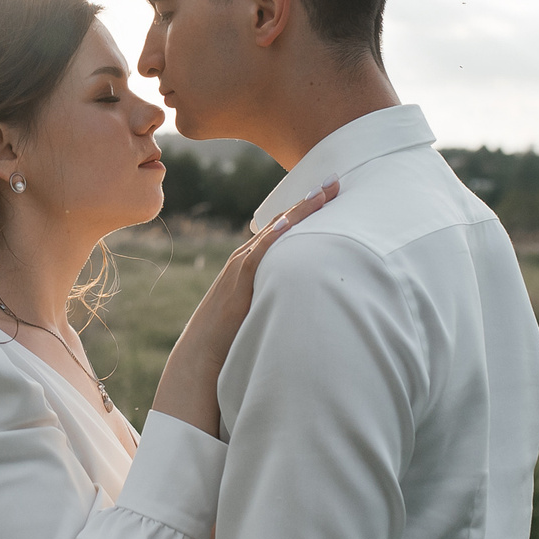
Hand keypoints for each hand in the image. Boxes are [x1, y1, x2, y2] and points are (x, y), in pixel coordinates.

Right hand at [151, 179, 338, 436]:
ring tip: (324, 192)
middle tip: (336, 181)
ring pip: (275, 230)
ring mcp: (240, 267)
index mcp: (252, 265)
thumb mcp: (260, 311)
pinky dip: (276, 236)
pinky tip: (292, 222)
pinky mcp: (238, 281)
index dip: (306, 211)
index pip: (284, 230)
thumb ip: (279, 299)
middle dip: (310, 201)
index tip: (330, 194)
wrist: (202, 356)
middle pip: (283, 222)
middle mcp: (246, 259)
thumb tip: (310, 302)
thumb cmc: (232, 340)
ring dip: (300, 210)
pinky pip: (260, 253)